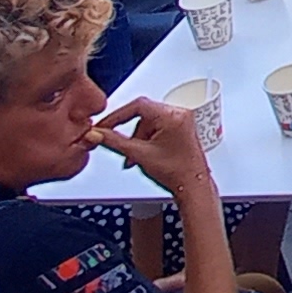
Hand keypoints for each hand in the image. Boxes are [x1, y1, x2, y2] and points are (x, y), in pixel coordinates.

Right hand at [93, 99, 214, 197]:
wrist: (193, 187)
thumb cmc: (176, 172)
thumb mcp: (139, 154)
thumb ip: (115, 141)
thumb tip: (98, 133)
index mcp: (172, 115)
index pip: (137, 105)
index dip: (117, 115)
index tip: (105, 124)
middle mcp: (180, 114)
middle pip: (143, 115)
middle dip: (131, 133)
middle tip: (121, 146)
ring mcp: (183, 121)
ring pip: (149, 123)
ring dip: (138, 139)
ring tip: (135, 157)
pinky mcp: (182, 129)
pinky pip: (158, 127)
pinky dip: (148, 140)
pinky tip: (144, 154)